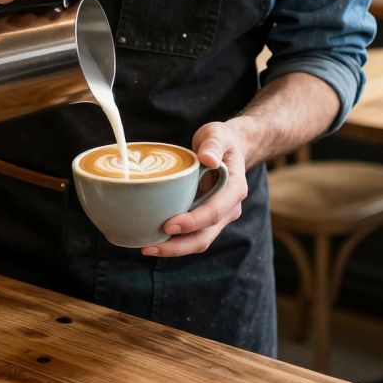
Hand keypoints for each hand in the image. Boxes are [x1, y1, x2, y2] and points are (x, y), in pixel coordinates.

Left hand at [141, 122, 249, 257]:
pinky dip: (174, 242)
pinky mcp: (206, 219)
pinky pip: (191, 236)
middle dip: (179, 245)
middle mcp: (229, 208)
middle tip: (150, 246)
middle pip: (205, 236)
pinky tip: (153, 240)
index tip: (169, 225)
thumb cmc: (221, 140)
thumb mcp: (217, 134)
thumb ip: (213, 144)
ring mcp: (218, 216)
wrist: (228, 149)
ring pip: (198, 241)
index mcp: (235, 189)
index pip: (215, 212)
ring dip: (174, 248)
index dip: (192, 222)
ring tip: (147, 248)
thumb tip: (208, 159)